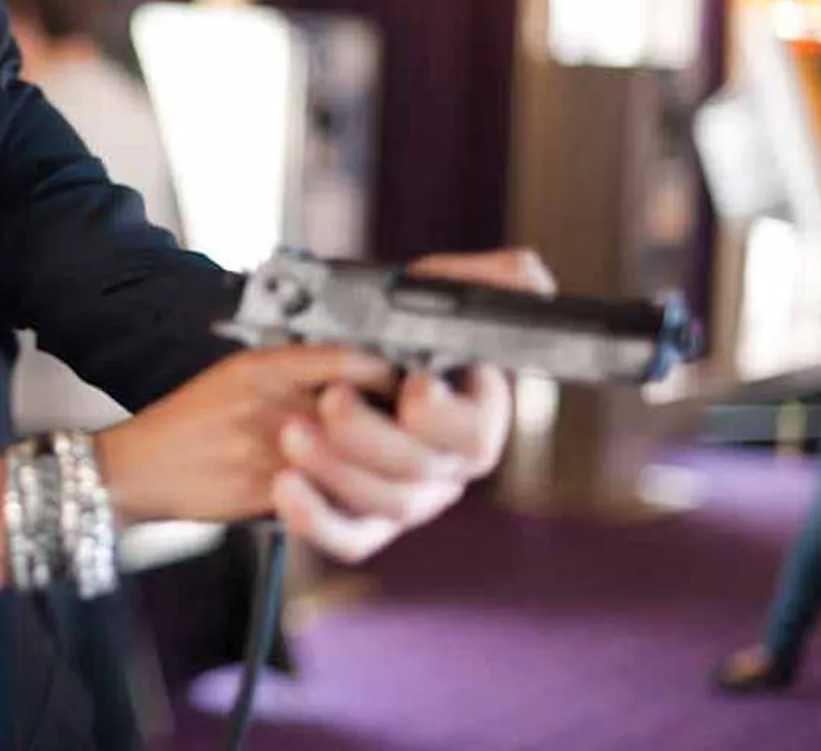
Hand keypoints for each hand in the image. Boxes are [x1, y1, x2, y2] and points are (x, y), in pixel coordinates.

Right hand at [97, 345, 396, 524]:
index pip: (354, 359)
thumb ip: (297, 368)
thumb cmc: (190, 420)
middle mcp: (272, 401)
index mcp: (266, 364)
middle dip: (397, 420)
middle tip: (418, 426)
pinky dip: (349, 490)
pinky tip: (356, 488)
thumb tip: (362, 374)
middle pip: (363, 407)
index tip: (413, 382)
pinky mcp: (268, 489)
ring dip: (378, 459)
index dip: (393, 374)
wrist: (140, 467)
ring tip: (394, 460)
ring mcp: (271, 447)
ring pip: (351, 452)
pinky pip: (327, 490)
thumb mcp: (239, 373)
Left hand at [271, 247, 556, 562]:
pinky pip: (346, 539)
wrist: (311, 368)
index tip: (411, 384)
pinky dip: (314, 517)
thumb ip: (485, 280)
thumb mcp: (425, 292)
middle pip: (423, 472)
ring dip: (335, 469)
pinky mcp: (361, 524)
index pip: (477, 432)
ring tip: (291, 432)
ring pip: (385, 505)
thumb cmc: (382, 326)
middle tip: (330, 400)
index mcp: (473, 413)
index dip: (444, 415)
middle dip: (372, 437)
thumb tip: (536, 283)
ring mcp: (408, 499)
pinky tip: (284, 484)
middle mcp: (446, 464)